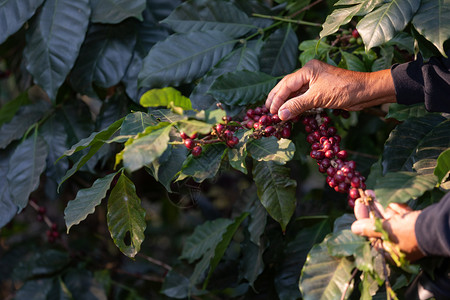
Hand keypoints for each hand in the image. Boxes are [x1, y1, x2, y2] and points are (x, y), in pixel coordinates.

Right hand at [265, 59, 396, 119]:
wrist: (366, 91)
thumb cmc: (344, 90)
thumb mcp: (318, 98)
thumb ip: (297, 105)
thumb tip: (280, 114)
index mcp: (308, 69)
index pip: (286, 84)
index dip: (277, 98)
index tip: (270, 111)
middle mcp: (310, 73)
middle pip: (288, 85)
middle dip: (277, 97)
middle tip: (267, 109)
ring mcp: (315, 81)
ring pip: (295, 91)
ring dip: (286, 102)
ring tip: (276, 111)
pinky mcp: (321, 90)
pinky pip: (304, 96)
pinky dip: (296, 104)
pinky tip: (290, 111)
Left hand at [351, 191, 424, 260]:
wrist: (439, 226)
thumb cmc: (409, 232)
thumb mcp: (386, 230)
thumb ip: (369, 229)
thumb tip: (354, 229)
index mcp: (390, 252)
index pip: (371, 235)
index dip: (362, 220)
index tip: (358, 205)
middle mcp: (398, 245)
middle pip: (380, 226)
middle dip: (370, 210)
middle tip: (362, 196)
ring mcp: (408, 235)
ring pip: (390, 219)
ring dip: (380, 205)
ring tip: (370, 192)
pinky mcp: (416, 225)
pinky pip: (402, 216)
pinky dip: (395, 207)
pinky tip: (389, 199)